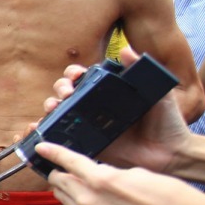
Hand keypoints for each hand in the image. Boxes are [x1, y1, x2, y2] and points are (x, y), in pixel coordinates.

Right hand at [39, 47, 190, 174]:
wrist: (170, 154)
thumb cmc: (167, 123)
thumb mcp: (159, 94)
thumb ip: (144, 72)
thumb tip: (127, 50)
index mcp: (108, 94)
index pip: (83, 78)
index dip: (73, 74)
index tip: (76, 76)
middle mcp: (94, 109)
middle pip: (65, 94)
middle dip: (59, 90)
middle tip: (66, 95)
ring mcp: (87, 128)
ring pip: (57, 114)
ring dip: (48, 108)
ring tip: (51, 109)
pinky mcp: (85, 146)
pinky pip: (59, 139)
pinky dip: (41, 134)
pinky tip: (34, 130)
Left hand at [39, 142, 204, 204]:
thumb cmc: (170, 196)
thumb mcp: (136, 172)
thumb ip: (109, 172)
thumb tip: (95, 173)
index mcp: (101, 181)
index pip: (68, 162)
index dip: (52, 152)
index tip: (41, 147)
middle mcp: (91, 202)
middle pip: (58, 182)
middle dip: (58, 171)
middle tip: (60, 164)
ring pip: (64, 199)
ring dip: (65, 187)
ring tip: (74, 179)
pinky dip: (77, 202)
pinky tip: (89, 196)